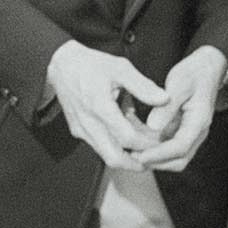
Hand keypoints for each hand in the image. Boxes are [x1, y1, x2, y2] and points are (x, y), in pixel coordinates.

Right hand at [46, 40, 167, 168]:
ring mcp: (81, 129)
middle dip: (137, 163)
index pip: (127, 138)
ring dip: (126, 157)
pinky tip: (128, 137)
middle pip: (114, 158)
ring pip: (106, 155)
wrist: (62, 65)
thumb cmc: (92, 65)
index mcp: (100, 106)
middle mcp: (88, 123)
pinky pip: (98, 146)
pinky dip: (115, 147)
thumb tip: (165, 99)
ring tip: (145, 150)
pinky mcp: (78, 131)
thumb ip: (143, 86)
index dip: (147, 143)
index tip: (161, 141)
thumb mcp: (120, 68)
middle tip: (155, 158)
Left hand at [136, 46, 226, 170]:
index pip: (181, 147)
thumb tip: (152, 126)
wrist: (206, 68)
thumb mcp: (179, 83)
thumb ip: (167, 106)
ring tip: (129, 144)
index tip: (140, 155)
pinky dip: (151, 144)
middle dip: (155, 162)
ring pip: (171, 156)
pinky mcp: (180, 131)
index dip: (159, 154)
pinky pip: (166, 145)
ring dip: (151, 154)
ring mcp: (188, 133)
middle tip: (131, 155)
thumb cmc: (194, 73)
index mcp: (199, 121)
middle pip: (178, 160)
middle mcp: (196, 132)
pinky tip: (134, 133)